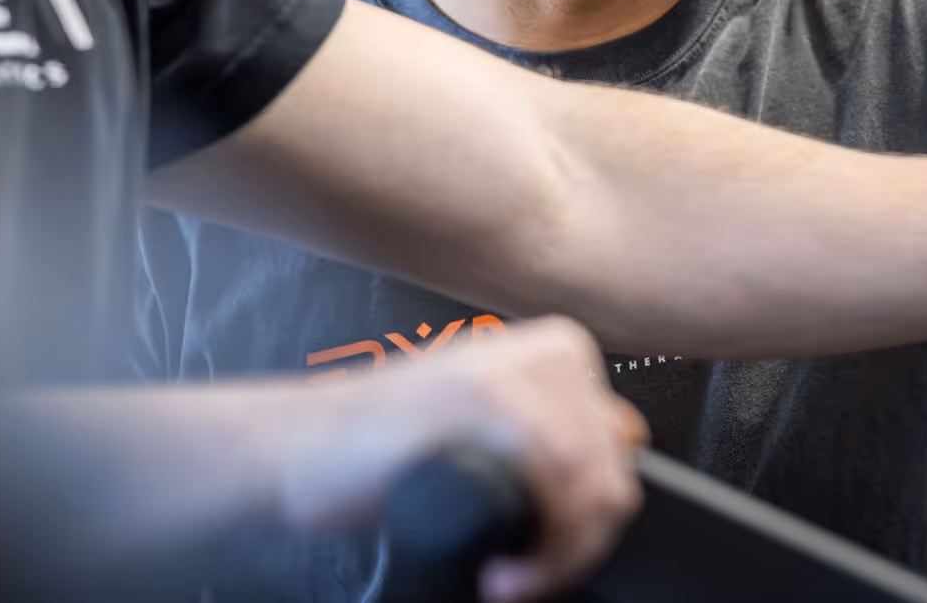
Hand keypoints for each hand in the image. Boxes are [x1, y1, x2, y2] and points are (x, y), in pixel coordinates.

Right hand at [364, 315, 647, 602]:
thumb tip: (628, 433)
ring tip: (512, 579)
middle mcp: (542, 353)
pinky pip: (554, 493)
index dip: (590, 519)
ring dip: (558, 558)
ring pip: (591, 489)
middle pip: (612, 475)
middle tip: (526, 575)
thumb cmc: (382, 443)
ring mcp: (511, 376)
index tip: (549, 553)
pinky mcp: (479, 408)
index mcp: (556, 348)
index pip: (621, 452)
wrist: (298, 446)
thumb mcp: (485, 415)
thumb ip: (555, 418)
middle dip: (576, 545)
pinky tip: (498, 573)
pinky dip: (539, 557)